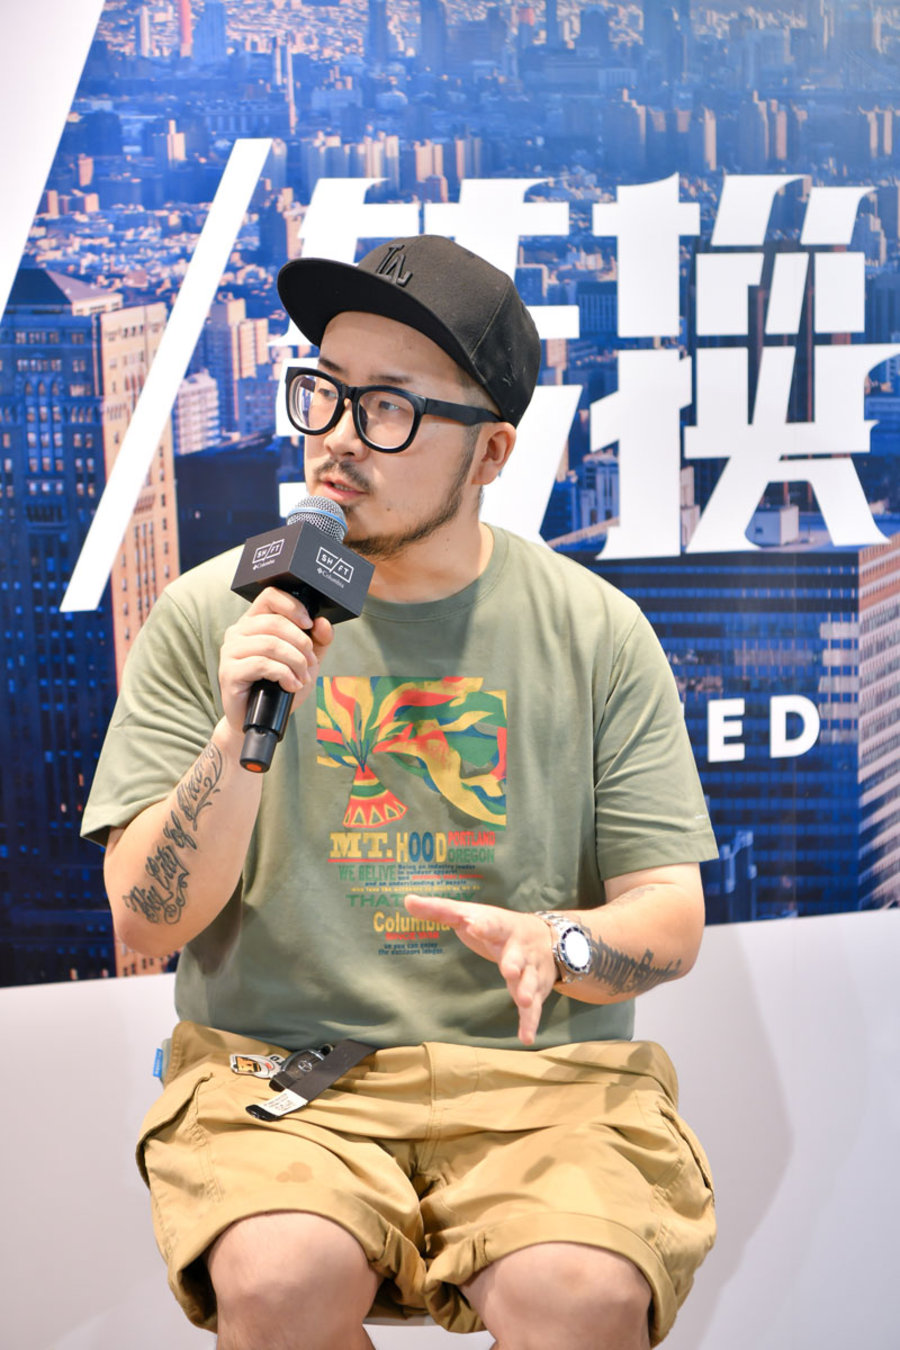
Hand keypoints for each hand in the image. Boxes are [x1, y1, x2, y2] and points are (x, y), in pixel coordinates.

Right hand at [219, 587, 333, 738]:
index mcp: (253, 622)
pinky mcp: (229, 672)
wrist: (258, 720)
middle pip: (275, 622)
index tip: (309, 624)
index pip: (270, 596)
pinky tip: (290, 685)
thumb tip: (323, 623)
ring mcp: (230, 651)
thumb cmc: (278, 687)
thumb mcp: (305, 662)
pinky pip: (262, 664)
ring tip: (302, 678)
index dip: (293, 606)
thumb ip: (317, 641)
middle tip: (310, 663)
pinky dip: (284, 674)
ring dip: (295, 662)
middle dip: (301, 644)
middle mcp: (238, 632)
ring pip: (271, 643)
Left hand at [403, 895, 557, 1044]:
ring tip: (524, 999)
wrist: (547, 937)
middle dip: (513, 962)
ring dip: (526, 989)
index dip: (484, 925)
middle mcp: (518, 947)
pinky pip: (534, 1008)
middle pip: (516, 954)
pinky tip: (526, 1038)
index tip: (475, 925)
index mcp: (499, 926)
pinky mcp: (536, 989)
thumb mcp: (471, 915)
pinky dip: (530, 1022)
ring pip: (529, 980)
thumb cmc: (496, 926)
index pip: (491, 923)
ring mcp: (529, 969)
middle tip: (509, 970)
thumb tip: (407, 900)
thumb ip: (440, 911)